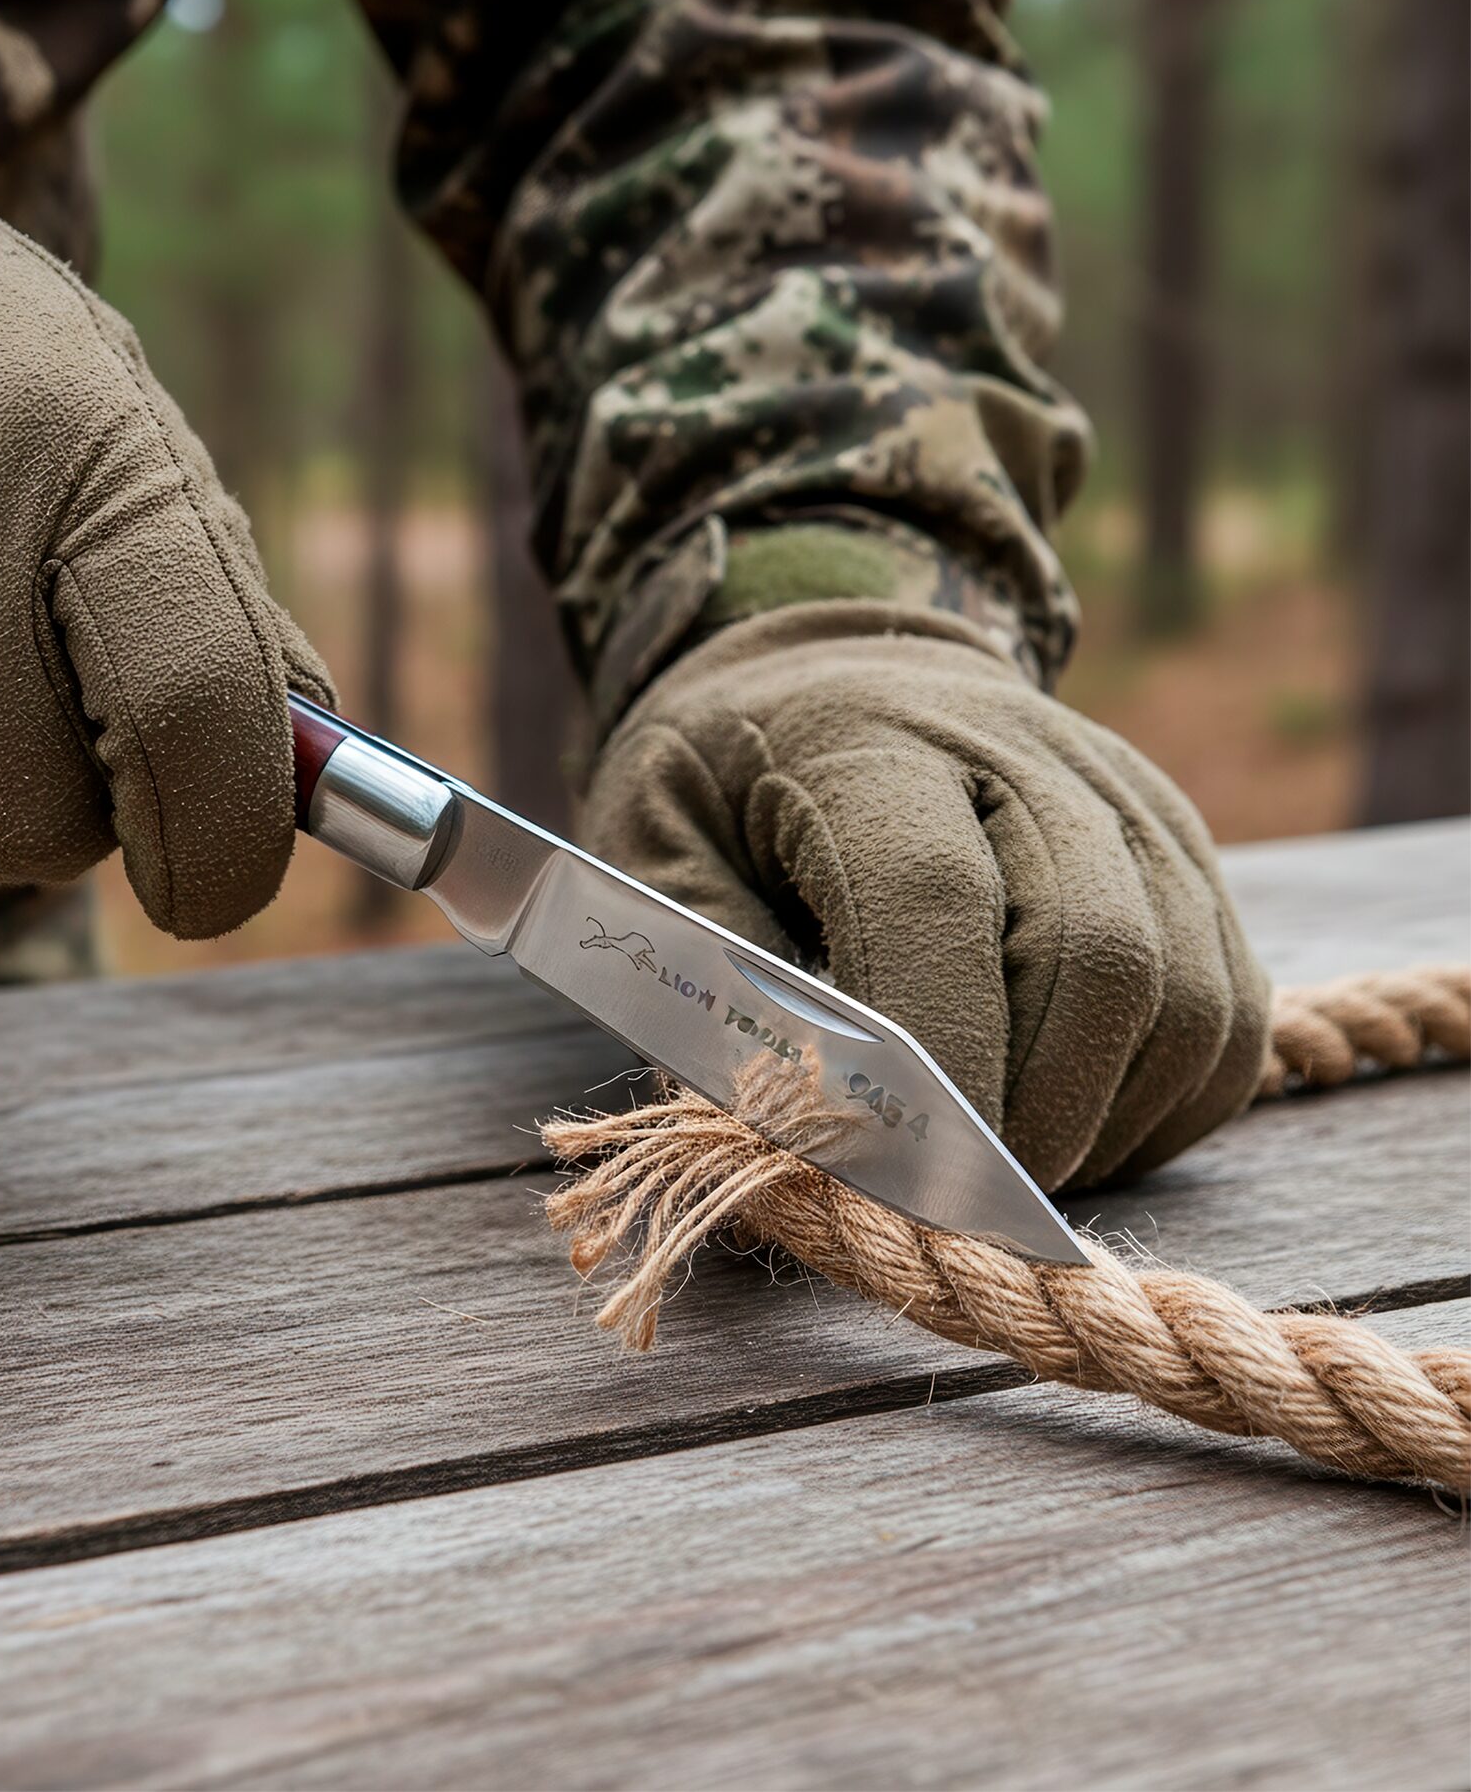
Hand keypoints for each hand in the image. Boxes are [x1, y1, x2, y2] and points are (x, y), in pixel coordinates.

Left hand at [581, 604, 1269, 1189]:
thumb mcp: (651, 849)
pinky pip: (1226, 1013)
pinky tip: (1070, 1126)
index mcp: (871, 741)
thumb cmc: (726, 781)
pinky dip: (1159, 1105)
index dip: (931, 1054)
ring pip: (1185, 997)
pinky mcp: (1183, 854)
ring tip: (1003, 1170)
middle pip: (1096, 955)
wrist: (828, 678)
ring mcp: (1128, 802)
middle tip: (948, 1199)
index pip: (934, 900)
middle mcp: (1028, 754)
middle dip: (1028, 1118)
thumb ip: (711, 975)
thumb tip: (797, 1117)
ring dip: (1102, 1125)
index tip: (895, 1175)